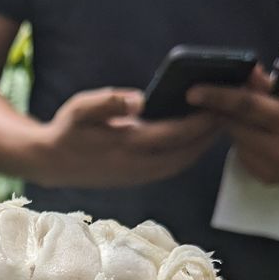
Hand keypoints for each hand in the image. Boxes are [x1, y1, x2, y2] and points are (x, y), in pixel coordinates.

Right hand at [34, 87, 221, 187]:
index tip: (219, 105)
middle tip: (229, 112)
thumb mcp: (79, 109)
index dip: (200, 122)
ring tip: (216, 124)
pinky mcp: (136, 180)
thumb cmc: (66, 130)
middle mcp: (136, 167)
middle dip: (208, 136)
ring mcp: (137, 177)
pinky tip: (194, 139)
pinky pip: (170, 169)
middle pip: (185, 154)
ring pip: (180, 165)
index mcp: (126, 146)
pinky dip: (187, 154)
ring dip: (201, 147)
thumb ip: (109, 102)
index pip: (174, 135)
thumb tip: (141, 99)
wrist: (50, 163)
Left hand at [187, 69, 278, 183]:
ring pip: (237, 144)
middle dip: (227, 113)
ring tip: (259, 122)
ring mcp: (273, 168)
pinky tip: (264, 139)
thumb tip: (243, 72)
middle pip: (235, 127)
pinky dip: (247, 145)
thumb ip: (269, 85)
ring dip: (238, 130)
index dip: (217, 98)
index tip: (193, 92)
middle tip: (229, 102)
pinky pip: (244, 158)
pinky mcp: (269, 180)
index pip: (245, 106)